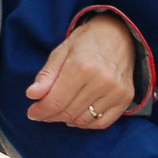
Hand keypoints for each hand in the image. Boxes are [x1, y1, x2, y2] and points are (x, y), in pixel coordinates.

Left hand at [26, 12, 136, 126]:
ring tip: (60, 111)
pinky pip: (102, 123)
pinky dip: (86, 124)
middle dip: (51, 116)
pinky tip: (77, 116)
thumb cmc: (86, 41)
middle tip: (43, 112)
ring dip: (67, 120)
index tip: (32, 112)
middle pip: (68, 113)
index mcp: (82, 66)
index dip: (41, 111)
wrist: (119, 34)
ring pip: (83, 120)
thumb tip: (32, 95)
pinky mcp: (126, 98)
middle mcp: (102, 80)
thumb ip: (46, 75)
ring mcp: (116, 91)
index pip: (56, 101)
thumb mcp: (61, 51)